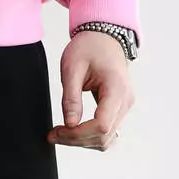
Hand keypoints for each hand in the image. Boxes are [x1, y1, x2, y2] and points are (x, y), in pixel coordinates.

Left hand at [47, 30, 134, 150]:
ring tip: (60, 133)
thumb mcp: (72, 67)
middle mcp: (125, 101)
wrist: (104, 37)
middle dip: (76, 140)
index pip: (101, 126)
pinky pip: (107, 131)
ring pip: (107, 139)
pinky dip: (90, 135)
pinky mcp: (120, 108)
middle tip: (53, 135)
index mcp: (116, 89)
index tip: (57, 131)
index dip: (78, 134)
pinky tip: (74, 129)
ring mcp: (125, 106)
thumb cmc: (89, 47)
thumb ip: (71, 97)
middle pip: (104, 136)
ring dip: (83, 141)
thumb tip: (69, 125)